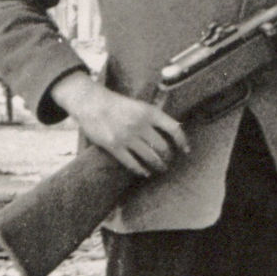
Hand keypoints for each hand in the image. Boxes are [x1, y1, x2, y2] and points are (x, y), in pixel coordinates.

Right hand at [51, 73, 188, 176]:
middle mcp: (140, 124)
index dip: (182, 141)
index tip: (186, 150)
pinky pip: (132, 163)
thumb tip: (175, 128)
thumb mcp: (139, 105)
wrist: (90, 102)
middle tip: (168, 161)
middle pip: (163, 147)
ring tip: (160, 168)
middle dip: (168, 157)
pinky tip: (145, 173)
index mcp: (149, 112)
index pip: (173, 128)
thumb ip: (155, 116)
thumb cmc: (117, 104)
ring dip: (158, 166)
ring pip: (150, 157)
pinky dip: (141, 170)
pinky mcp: (114, 146)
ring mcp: (126, 136)